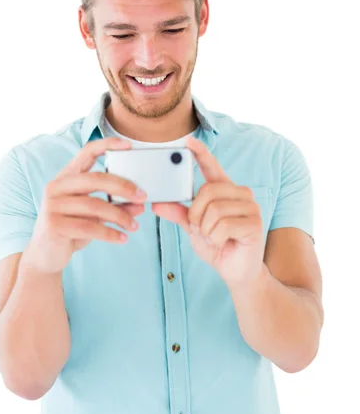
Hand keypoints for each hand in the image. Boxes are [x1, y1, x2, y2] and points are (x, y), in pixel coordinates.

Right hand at [26, 137, 146, 273]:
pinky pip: (89, 227)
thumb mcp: (94, 216)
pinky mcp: (54, 225)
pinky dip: (110, 233)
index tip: (129, 145)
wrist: (45, 255)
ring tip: (134, 226)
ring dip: (120, 216)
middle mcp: (57, 187)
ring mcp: (53, 205)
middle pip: (95, 179)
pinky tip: (122, 238)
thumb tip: (140, 204)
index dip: (107, 145)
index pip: (86, 152)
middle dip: (123, 186)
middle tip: (142, 197)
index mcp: (66, 177)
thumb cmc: (72, 229)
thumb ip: (115, 206)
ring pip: (95, 206)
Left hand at [151, 136, 264, 288]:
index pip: (212, 167)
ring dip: (205, 229)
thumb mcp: (193, 227)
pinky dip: (215, 238)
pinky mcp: (255, 223)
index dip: (201, 153)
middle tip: (199, 228)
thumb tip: (157, 203)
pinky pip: (222, 226)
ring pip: (214, 210)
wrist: (236, 271)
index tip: (188, 142)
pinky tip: (223, 243)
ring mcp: (251, 207)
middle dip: (196, 214)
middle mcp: (241, 194)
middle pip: (208, 191)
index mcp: (225, 190)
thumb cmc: (217, 245)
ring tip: (213, 237)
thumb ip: (178, 213)